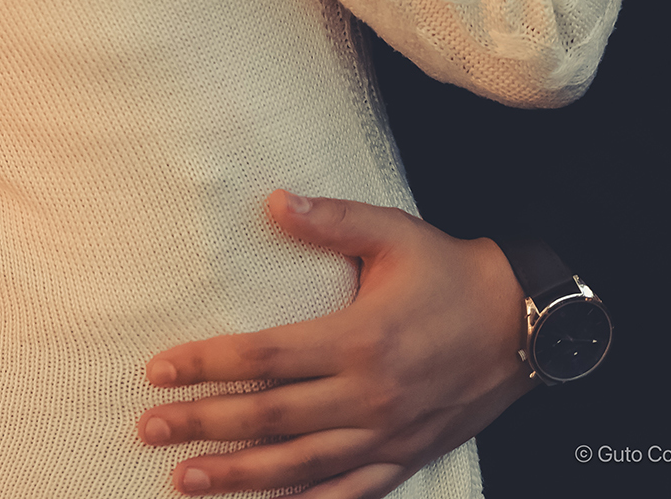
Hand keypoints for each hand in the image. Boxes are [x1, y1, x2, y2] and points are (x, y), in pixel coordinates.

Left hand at [137, 192, 529, 497]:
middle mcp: (368, 395)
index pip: (265, 356)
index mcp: (359, 338)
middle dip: (204, 424)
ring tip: (186, 480)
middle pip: (271, 417)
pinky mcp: (405, 458)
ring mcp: (386, 435)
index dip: (208, 364)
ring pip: (300, 467)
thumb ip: (332, 219)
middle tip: (149, 428)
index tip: (159, 369)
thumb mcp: (393, 232)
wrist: (521, 323)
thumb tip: (274, 201)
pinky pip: (349, 494)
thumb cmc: (449, 271)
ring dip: (239, 476)